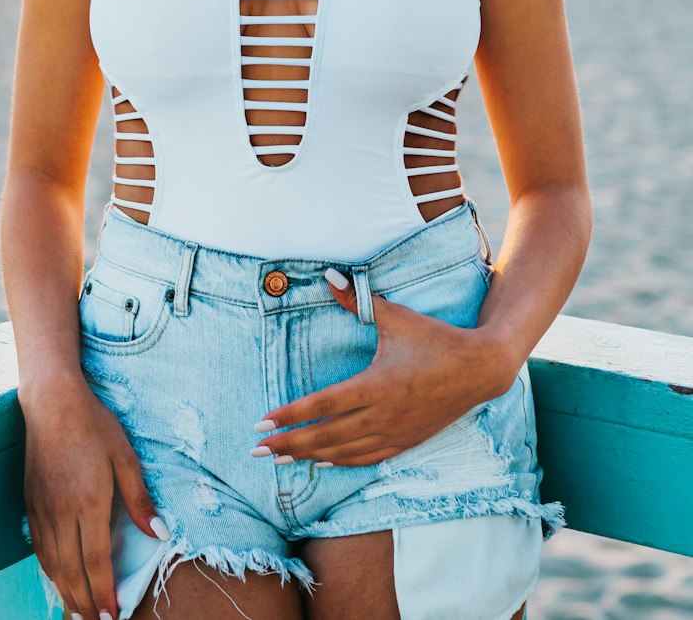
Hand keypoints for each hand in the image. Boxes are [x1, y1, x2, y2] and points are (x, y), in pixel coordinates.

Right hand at [21, 374, 169, 619]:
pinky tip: (58, 579)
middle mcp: (61, 511)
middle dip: (84, 603)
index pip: (96, 561)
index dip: (104, 593)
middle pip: (71, 571)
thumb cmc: (94, 424)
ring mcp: (42, 509)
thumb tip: (159, 533)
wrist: (52, 402)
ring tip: (77, 613)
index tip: (112, 616)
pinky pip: (39, 548)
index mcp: (89, 501)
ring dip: (65, 592)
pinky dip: (49, 571)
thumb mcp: (125, 455)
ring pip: (52, 564)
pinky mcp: (30, 503)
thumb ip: (139, 498)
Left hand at [251, 276, 499, 466]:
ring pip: (344, 452)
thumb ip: (357, 299)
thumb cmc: (436, 338)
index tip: (263, 422)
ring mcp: (395, 431)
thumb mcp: (395, 316)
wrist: (480, 369)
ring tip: (281, 460)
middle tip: (258, 450)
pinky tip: (323, 463)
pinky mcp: (407, 440)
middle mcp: (382, 414)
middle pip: (326, 436)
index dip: (290, 415)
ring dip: (310, 457)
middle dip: (289, 444)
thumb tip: (328, 274)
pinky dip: (342, 462)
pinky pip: (368, 457)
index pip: (322, 405)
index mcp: (376, 385)